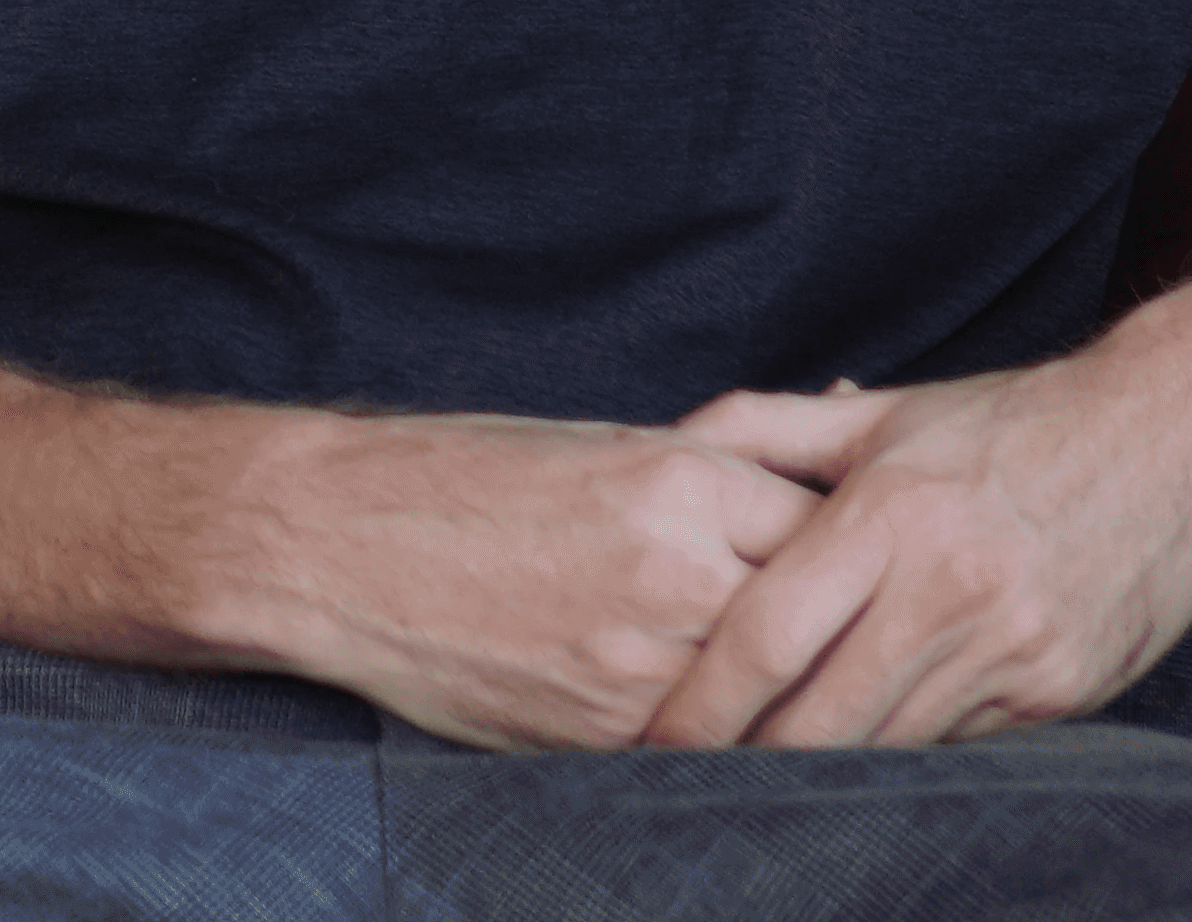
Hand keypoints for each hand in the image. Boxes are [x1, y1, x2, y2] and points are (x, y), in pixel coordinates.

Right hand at [210, 408, 822, 750]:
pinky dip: (714, 735)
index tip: (855, 564)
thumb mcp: (600, 445)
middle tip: (852, 638)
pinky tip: (711, 719)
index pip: (825, 526)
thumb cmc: (463, 478)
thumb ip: (705, 481)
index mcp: (681, 480)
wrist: (337, 542)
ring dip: (783, 693)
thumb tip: (803, 500)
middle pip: (817, 620)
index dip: (845, 551)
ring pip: (766, 696)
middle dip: (833, 630)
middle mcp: (676, 572)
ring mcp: (640, 664)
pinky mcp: (600, 734)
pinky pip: (697, 746)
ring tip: (795, 687)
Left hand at [638, 357, 1191, 748]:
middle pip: (821, 718)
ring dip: (825, 767)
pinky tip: (871, 746)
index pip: (769, 634)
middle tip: (692, 777)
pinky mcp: (1061, 690)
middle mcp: (950, 588)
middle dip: (749, 759)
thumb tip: (665, 437)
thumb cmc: (1010, 424)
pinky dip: (908, 748)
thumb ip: (764, 426)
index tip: (652, 738)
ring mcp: (1012, 648)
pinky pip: (958, 744)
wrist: (1177, 437)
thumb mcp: (884, 412)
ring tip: (762, 775)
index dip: (701, 702)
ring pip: (888, 745)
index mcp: (890, 514)